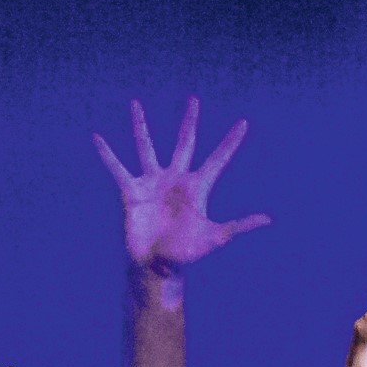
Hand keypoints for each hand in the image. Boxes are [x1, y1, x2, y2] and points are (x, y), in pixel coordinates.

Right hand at [95, 96, 272, 289]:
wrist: (155, 266)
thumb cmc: (186, 254)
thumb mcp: (215, 237)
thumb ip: (238, 226)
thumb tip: (269, 219)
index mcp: (198, 188)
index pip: (218, 159)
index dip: (230, 142)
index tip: (244, 123)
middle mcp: (176, 179)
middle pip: (184, 142)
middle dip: (189, 122)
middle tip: (194, 100)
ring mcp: (153, 182)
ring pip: (146, 146)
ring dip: (140, 126)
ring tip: (136, 103)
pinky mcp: (132, 191)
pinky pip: (117, 168)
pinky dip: (107, 154)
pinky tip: (97, 138)